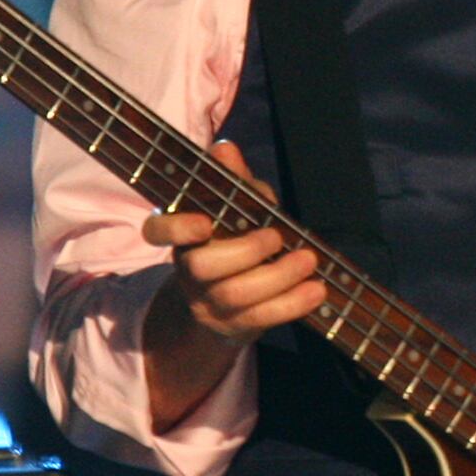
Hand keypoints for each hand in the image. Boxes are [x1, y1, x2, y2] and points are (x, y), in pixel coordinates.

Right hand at [138, 138, 328, 424]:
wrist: (225, 303)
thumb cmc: (233, 240)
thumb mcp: (234, 207)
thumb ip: (232, 181)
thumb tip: (226, 149)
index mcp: (183, 237)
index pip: (158, 231)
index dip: (176, 228)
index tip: (204, 223)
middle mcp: (189, 271)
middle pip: (202, 267)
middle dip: (243, 252)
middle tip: (276, 238)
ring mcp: (209, 303)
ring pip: (235, 296)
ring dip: (278, 278)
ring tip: (309, 260)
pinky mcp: (236, 326)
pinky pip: (262, 319)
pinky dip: (292, 304)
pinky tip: (317, 291)